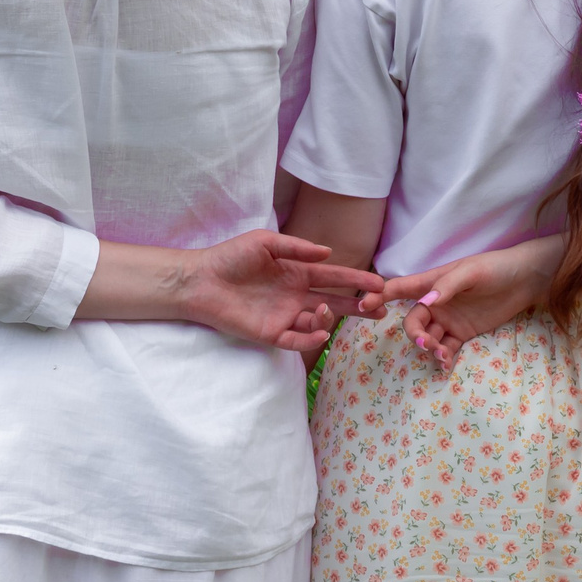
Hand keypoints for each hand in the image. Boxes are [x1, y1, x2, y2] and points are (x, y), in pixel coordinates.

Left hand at [185, 232, 383, 354]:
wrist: (200, 280)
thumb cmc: (230, 257)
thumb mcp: (265, 242)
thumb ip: (297, 247)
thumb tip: (328, 252)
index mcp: (298, 272)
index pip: (335, 276)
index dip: (357, 280)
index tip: (380, 284)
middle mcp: (296, 295)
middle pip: (336, 302)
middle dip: (360, 306)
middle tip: (381, 309)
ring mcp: (285, 315)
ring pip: (318, 321)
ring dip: (331, 317)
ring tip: (329, 309)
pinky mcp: (270, 333)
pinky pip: (296, 339)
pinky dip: (310, 338)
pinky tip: (320, 331)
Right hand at [371, 235, 562, 366]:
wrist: (527, 279)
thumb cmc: (496, 267)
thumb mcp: (471, 271)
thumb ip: (448, 286)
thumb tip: (427, 302)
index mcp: (432, 281)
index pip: (399, 288)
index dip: (380, 296)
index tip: (364, 306)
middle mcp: (436, 302)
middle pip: (412, 321)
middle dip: (414, 334)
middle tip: (427, 343)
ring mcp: (449, 319)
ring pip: (428, 338)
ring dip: (430, 348)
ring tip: (443, 355)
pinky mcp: (463, 332)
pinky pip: (446, 348)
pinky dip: (442, 357)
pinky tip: (446, 363)